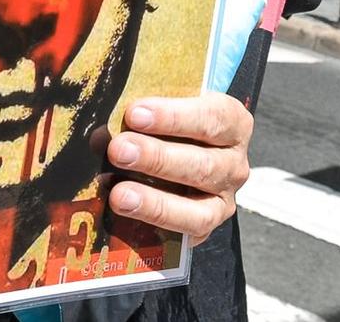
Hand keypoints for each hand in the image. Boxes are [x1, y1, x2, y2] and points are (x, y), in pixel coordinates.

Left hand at [105, 93, 251, 245]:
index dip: (173, 117)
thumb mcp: (164, 106)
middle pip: (202, 164)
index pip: (211, 117)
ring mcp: (223, 200)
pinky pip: (185, 233)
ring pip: (198, 208)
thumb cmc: (170, 122)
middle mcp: (234, 164)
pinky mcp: (206, 227)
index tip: (134, 114)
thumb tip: (105, 128)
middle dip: (156, 157)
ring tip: (118, 194)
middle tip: (119, 150)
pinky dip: (155, 225)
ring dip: (154, 201)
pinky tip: (128, 215)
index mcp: (232, 122)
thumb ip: (142, 112)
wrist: (181, 150)